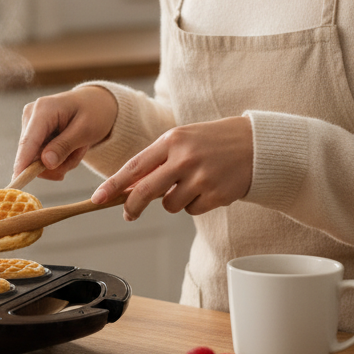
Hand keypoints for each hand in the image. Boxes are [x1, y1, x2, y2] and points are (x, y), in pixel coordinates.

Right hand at [12, 84, 118, 181]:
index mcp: (43, 109)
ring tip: (78, 147)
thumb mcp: (85, 130)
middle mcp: (31, 116)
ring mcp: (31, 125)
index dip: (22, 162)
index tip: (17, 182)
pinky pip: (41, 158)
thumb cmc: (94, 112)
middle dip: (58, 163)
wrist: (96, 103)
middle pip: (33, 155)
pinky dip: (59, 159)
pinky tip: (71, 147)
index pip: (29, 141)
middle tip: (79, 153)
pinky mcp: (33, 134)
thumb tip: (45, 163)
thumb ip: (64, 146)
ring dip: (61, 162)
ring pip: (38, 160)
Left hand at [90, 116, 252, 217]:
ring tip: (192, 183)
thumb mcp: (183, 140)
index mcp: (171, 140)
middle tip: (128, 213)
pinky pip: (192, 210)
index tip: (97, 198)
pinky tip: (209, 188)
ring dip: (175, 201)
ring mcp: (200, 177)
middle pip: (145, 191)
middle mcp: (183, 158)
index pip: (134, 166)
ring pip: (170, 204)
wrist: (255, 144)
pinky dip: (196, 204)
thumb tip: (129, 186)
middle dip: (132, 206)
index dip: (113, 185)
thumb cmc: (212, 141)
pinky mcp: (215, 194)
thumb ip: (158, 160)